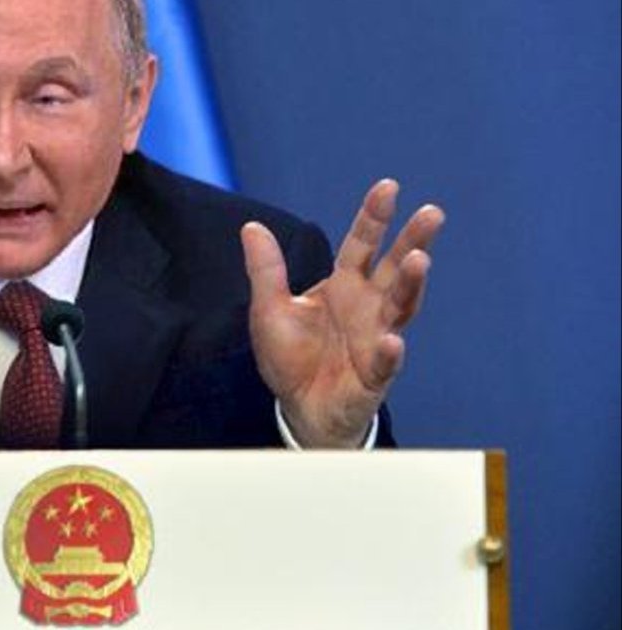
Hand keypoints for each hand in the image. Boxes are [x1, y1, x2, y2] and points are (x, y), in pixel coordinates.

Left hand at [241, 180, 443, 447]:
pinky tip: (392, 341)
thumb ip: (266, 270)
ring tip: (420, 261)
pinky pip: (384, 362)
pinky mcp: (374, 375)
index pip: (362, 245)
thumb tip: (251, 226)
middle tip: (432, 212)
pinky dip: (389, 353)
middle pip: (395, 268)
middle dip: (413, 241)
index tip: (388, 186)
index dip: (374, 217)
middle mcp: (368, 307)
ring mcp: (376, 338)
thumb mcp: (270, 308)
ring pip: (401, 308)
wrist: (299, 407)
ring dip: (411, 286)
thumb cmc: (292, 356)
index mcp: (344, 286)